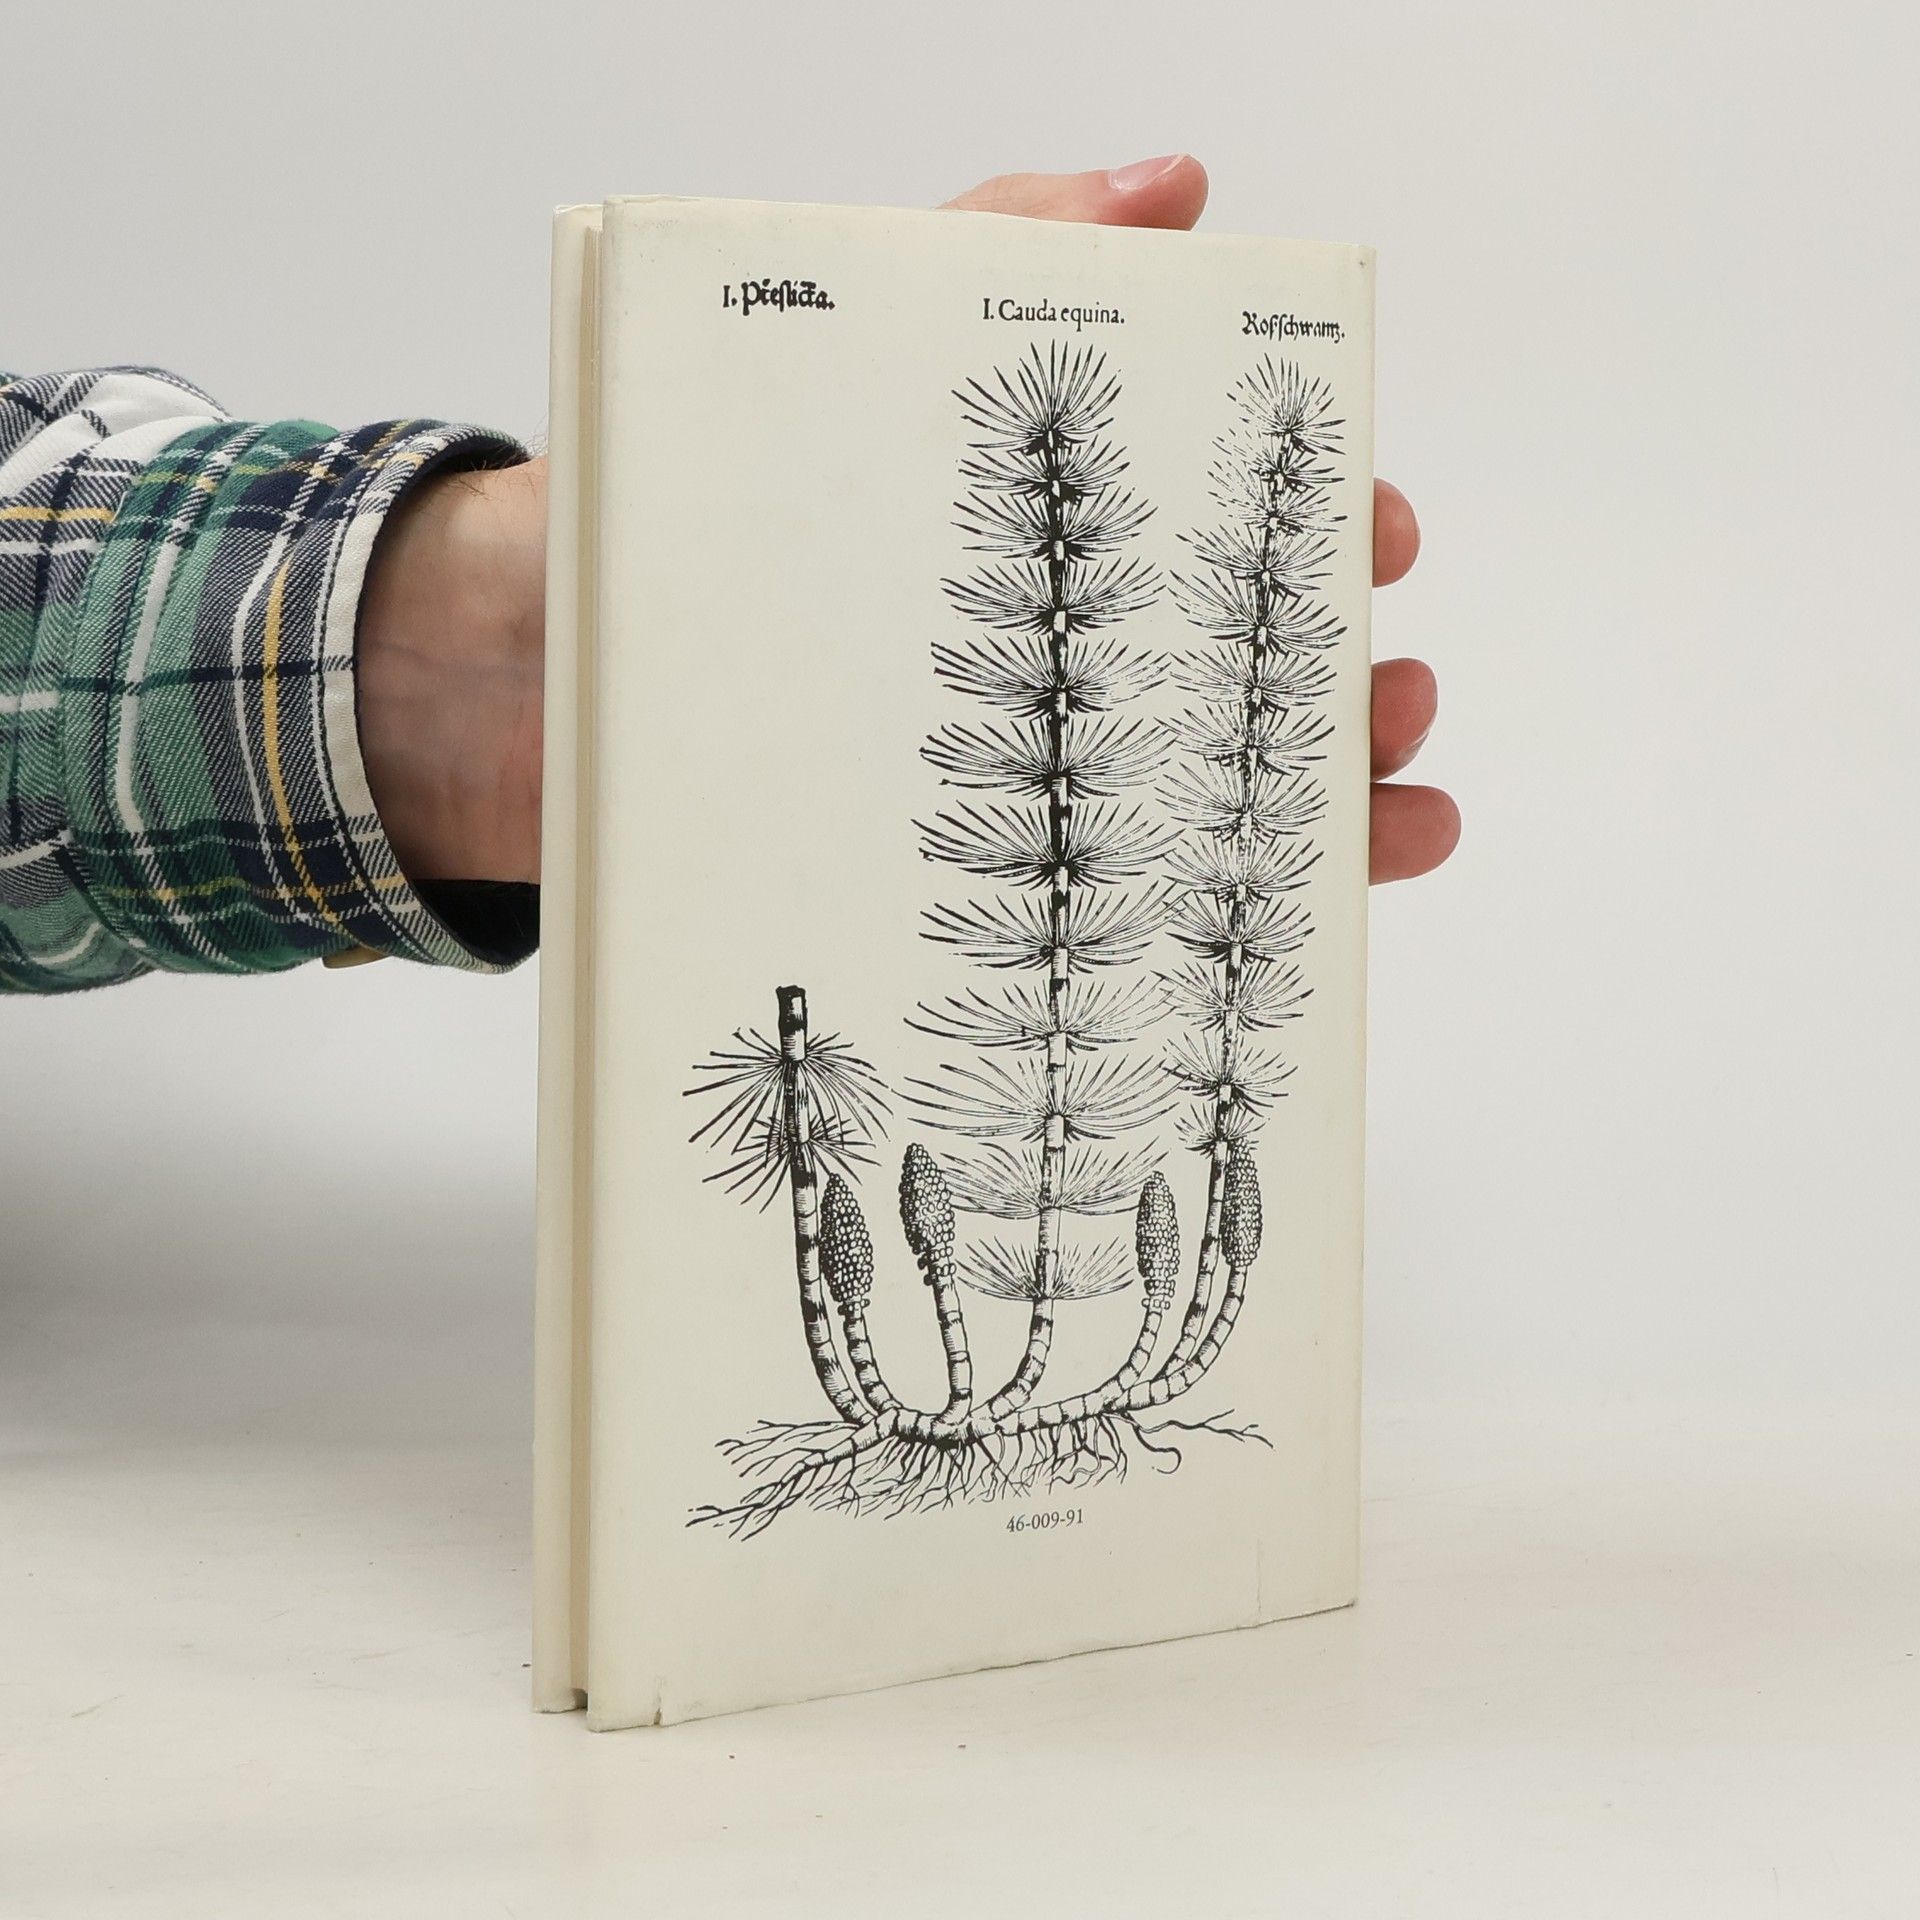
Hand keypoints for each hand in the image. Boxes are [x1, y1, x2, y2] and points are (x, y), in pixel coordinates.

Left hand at [359, 157, 1458, 888]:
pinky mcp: (934, 903)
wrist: (477, 689)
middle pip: (1213, 667)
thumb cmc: (638, 515)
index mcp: (1004, 541)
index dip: (1302, 523)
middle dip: (1328, 672)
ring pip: (1184, 803)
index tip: (1378, 532)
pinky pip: (1086, 927)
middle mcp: (1008, 664)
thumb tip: (1175, 187)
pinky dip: (1196, 931)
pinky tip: (1280, 936)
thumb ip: (984, 248)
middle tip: (1382, 681)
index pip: (1192, 522)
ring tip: (1394, 810)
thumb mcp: (815, 345)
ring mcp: (982, 791)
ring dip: (1312, 805)